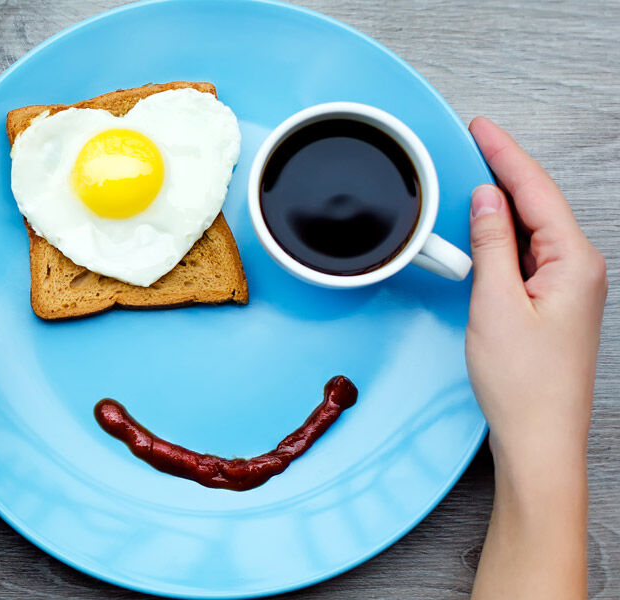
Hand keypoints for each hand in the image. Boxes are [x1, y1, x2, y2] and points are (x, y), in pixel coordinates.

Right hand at [465, 116, 603, 599]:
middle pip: (539, 203)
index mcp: (573, 263)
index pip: (536, 191)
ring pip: (532, 228)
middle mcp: (578, 270)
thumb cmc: (524, 383)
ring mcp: (567, 287)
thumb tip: (485, 201)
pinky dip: (503, 235)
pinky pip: (526, 253)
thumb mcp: (494, 303)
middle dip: (505, 170)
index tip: (483, 128)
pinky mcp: (552, 304)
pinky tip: (484, 230)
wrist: (539, 436)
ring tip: (473, 177)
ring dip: (503, 203)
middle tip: (475, 140)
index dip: (505, 155)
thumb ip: (491, 245)